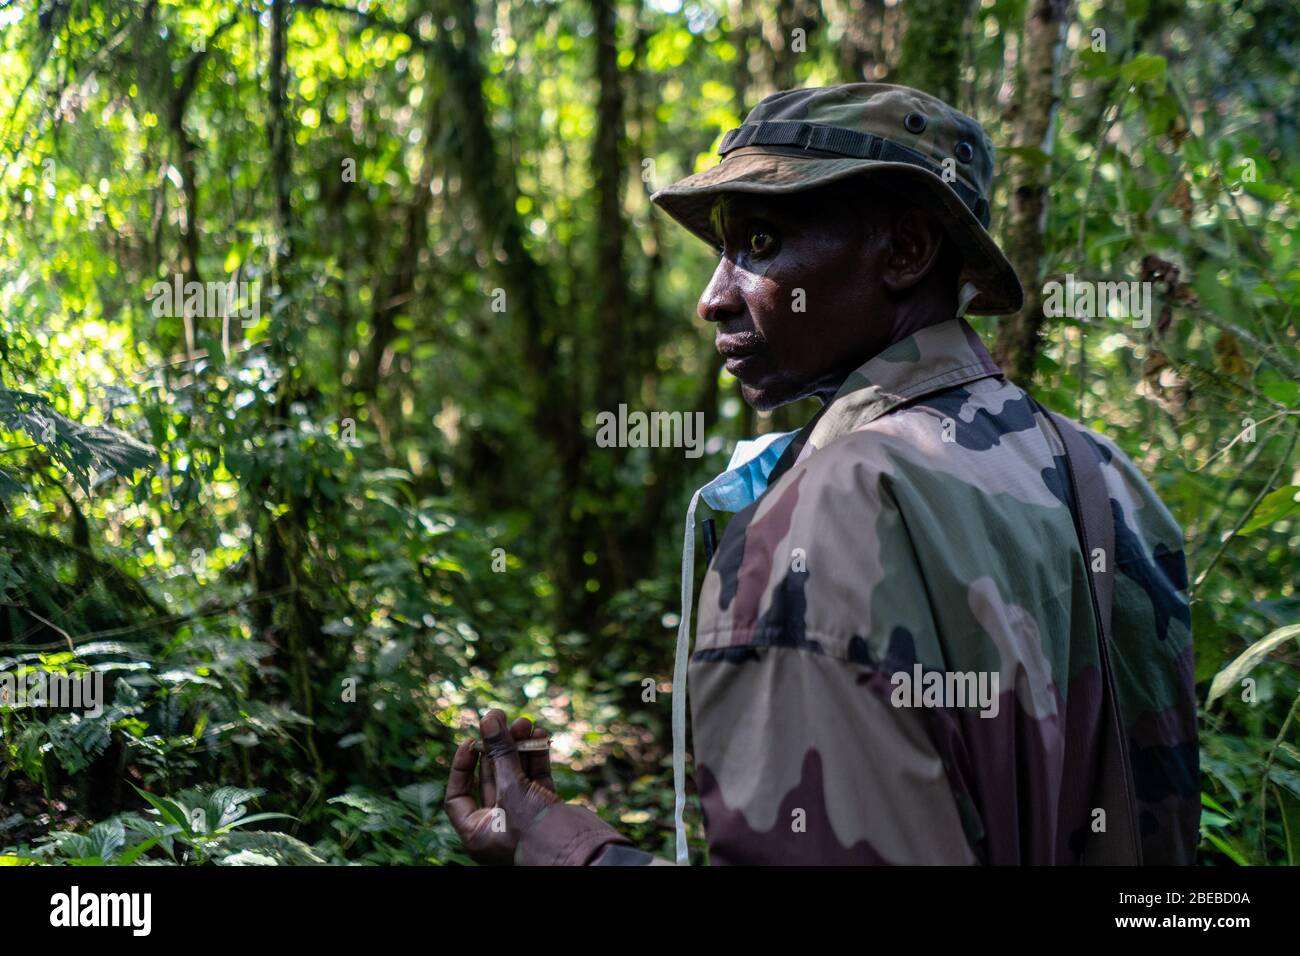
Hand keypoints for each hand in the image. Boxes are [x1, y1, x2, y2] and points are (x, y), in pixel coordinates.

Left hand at [444, 708, 561, 864]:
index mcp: (477, 833)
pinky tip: (540, 735)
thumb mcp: (512, 789)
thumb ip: (500, 752)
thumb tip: (490, 717)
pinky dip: (537, 756)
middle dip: (499, 748)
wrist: (580, 854)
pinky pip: (537, 778)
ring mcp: (524, 816)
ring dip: (520, 747)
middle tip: (504, 719)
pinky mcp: (546, 808)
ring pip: (517, 775)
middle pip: (492, 778)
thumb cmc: (535, 831)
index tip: (470, 741)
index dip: (461, 768)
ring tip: (526, 723)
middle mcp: (498, 825)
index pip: (459, 796)